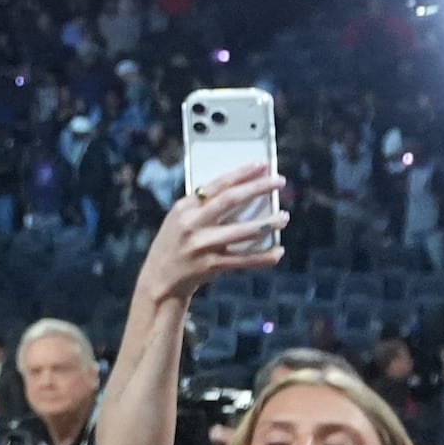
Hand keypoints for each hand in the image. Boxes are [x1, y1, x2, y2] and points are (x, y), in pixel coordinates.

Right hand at [134, 173, 288, 314]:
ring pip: (242, 231)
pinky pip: (244, 260)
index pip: (217, 184)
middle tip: (280, 181)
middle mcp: (192, 224)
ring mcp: (201, 246)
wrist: (159, 279)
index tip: (262, 165)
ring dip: (267, 223)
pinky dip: (264, 256)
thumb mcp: (181, 219)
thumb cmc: (176, 243)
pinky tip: (278, 251)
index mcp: (184, 208)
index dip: (241, 173)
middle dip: (258, 188)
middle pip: (231, 201)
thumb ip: (205, 206)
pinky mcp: (210, 266)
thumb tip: (244, 192)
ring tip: (284, 217)